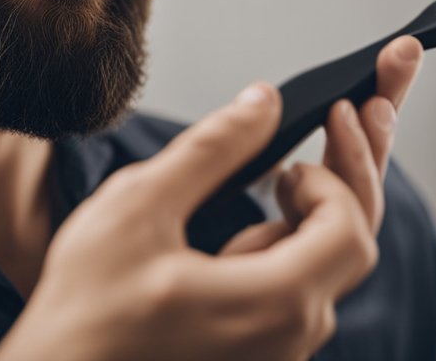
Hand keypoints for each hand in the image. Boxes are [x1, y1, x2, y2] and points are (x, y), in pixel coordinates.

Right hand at [0, 36, 423, 360]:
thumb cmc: (84, 312)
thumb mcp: (139, 205)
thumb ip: (212, 148)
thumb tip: (264, 101)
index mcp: (273, 303)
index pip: (351, 230)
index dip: (333, 177)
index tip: (290, 158)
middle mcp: (287, 343)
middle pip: (345, 254)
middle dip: (328, 194)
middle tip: (294, 160)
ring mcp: (271, 359)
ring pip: (313, 279)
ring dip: (293, 230)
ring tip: (251, 202)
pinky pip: (284, 305)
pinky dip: (273, 261)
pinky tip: (225, 249)